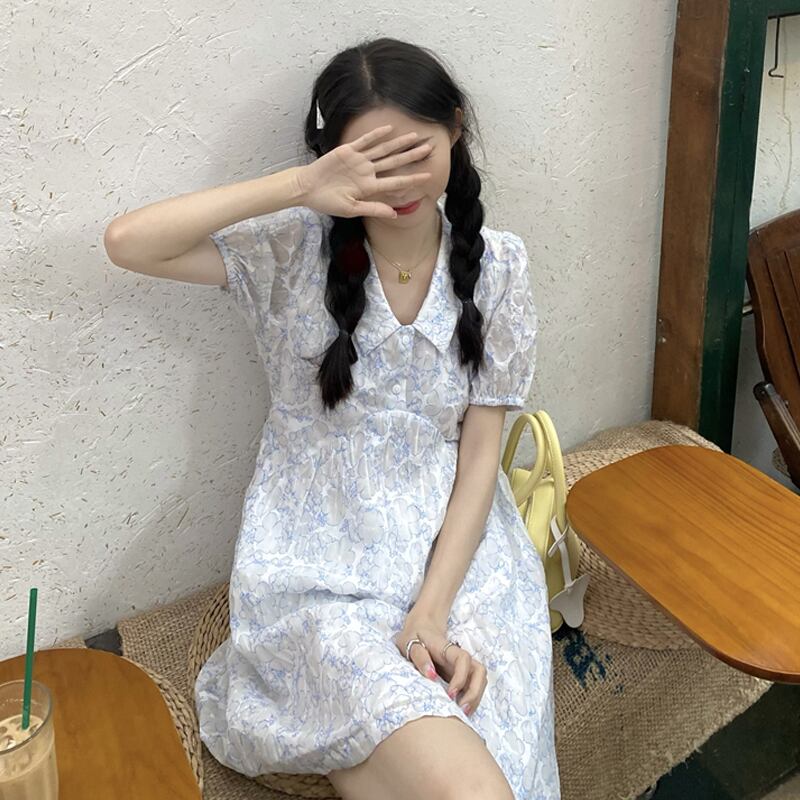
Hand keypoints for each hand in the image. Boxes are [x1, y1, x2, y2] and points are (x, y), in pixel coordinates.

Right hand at [296, 124, 432, 218]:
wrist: (307, 189)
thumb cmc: (327, 201)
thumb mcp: (351, 209)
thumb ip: (373, 209)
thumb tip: (395, 214)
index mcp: (369, 187)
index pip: (396, 181)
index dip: (412, 178)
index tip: (428, 175)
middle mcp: (367, 172)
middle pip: (394, 161)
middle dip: (411, 155)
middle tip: (429, 149)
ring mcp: (358, 160)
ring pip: (383, 149)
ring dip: (399, 143)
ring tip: (415, 136)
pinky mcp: (347, 151)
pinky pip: (364, 141)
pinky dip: (376, 135)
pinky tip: (389, 129)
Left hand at [393, 611, 487, 716]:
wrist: (421, 628)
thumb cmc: (413, 636)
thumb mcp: (409, 642)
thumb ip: (419, 657)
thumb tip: (431, 675)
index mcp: (446, 648)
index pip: (463, 659)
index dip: (461, 677)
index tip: (450, 694)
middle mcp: (459, 657)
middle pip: (479, 671)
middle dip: (475, 692)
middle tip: (461, 710)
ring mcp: (462, 666)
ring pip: (480, 679)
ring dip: (475, 698)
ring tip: (463, 714)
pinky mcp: (461, 674)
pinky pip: (474, 686)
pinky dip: (472, 700)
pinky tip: (461, 711)